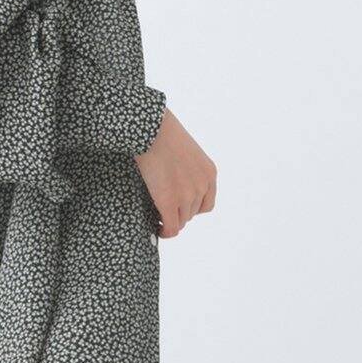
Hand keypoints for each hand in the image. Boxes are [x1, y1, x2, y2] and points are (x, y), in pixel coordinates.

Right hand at [135, 107, 216, 237]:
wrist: (152, 130)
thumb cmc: (162, 133)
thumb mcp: (186, 151)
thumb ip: (187, 169)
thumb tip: (175, 182)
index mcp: (209, 173)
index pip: (206, 204)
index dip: (192, 208)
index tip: (180, 207)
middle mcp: (202, 186)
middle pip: (192, 213)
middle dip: (178, 213)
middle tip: (163, 210)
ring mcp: (187, 195)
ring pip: (180, 221)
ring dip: (169, 220)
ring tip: (157, 216)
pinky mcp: (169, 201)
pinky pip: (171, 227)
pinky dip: (165, 232)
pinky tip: (157, 229)